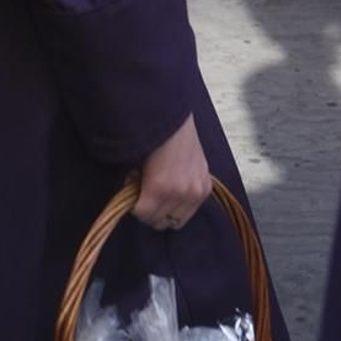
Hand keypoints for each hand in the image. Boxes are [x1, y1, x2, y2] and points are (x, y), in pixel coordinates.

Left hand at [133, 115, 211, 232]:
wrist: (176, 118)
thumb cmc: (153, 135)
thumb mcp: (137, 161)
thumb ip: (136, 184)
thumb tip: (133, 196)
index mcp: (161, 187)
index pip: (144, 215)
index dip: (135, 207)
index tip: (134, 197)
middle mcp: (181, 193)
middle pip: (160, 222)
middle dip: (150, 211)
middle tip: (146, 196)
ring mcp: (196, 191)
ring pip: (177, 220)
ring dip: (167, 211)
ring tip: (161, 194)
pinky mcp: (207, 187)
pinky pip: (192, 210)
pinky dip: (182, 205)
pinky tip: (175, 190)